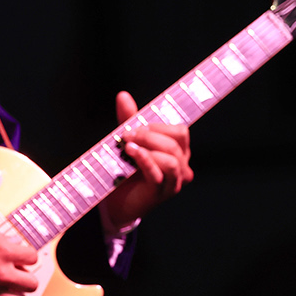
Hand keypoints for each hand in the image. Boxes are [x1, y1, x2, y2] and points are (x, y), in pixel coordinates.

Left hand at [100, 91, 192, 228]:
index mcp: (178, 152)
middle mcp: (181, 167)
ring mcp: (173, 182)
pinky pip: (159, 172)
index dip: (158, 125)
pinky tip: (131, 152)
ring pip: (172, 158)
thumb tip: (123, 95)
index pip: (180, 131)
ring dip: (148, 146)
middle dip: (149, 134)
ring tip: (127, 145)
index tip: (135, 124)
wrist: (114, 201)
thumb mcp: (128, 140)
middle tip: (126, 134)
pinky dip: (145, 159)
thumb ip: (129, 119)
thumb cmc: (125, 170)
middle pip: (176, 142)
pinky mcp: (160, 192)